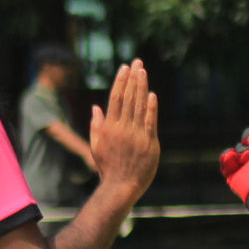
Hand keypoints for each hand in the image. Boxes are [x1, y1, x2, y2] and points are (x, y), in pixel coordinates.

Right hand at [88, 62, 160, 204]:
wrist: (121, 186)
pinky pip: (150, 121)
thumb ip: (96, 124)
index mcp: (109, 127)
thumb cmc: (108, 167)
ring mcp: (136, 135)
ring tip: (143, 71)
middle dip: (133, 78)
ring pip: (139, 106)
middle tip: (137, 62)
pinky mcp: (149, 143)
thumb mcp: (97, 145)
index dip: (121, 81)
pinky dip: (151, 107)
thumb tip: (96, 107)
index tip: (125, 68)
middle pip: (128, 97)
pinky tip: (152, 94)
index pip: (115, 98)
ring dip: (142, 87)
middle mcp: (122, 128)